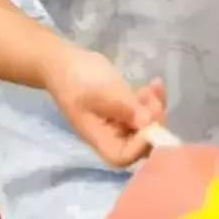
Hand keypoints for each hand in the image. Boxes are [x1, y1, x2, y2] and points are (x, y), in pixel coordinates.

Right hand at [43, 48, 165, 169]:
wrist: (64, 62)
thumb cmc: (78, 78)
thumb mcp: (101, 91)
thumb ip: (124, 108)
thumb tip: (147, 122)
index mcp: (99, 138)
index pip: (123, 156)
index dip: (140, 144)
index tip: (148, 119)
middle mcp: (110, 135)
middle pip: (138, 143)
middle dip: (153, 122)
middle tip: (155, 98)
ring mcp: (118, 122)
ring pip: (145, 126)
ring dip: (154, 108)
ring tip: (154, 87)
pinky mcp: (123, 110)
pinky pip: (142, 111)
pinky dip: (150, 100)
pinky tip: (154, 83)